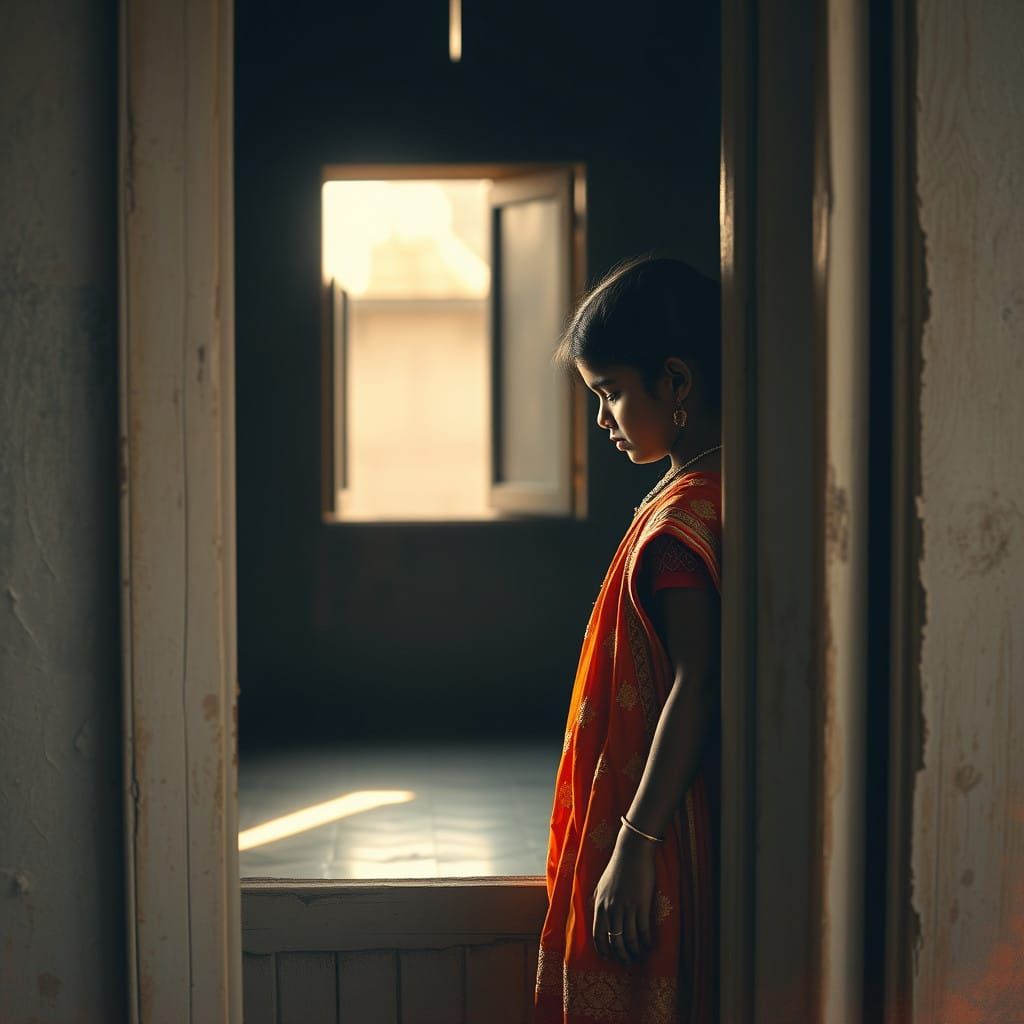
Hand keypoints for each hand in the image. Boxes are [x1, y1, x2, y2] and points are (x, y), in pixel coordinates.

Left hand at [592, 828, 657, 964]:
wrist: (632, 853)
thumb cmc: (616, 868)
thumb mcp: (600, 885)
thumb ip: (597, 901)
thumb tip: (595, 913)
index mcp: (600, 905)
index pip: (598, 935)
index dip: (604, 950)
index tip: (609, 957)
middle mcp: (612, 910)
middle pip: (615, 941)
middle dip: (621, 955)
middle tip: (627, 962)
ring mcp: (627, 908)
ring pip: (629, 939)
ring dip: (634, 952)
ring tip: (638, 956)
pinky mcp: (642, 906)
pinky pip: (643, 931)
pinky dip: (646, 942)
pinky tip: (648, 946)